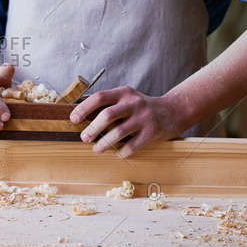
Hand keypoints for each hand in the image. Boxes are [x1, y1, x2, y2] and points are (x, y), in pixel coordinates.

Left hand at [69, 86, 187, 157]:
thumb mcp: (126, 98)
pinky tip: (117, 153)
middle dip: (92, 128)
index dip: (84, 108)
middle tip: (84, 138)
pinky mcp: (152, 132)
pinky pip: (132, 145)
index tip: (74, 119)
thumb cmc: (140, 107)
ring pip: (118, 132)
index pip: (99, 97)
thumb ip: (107, 103)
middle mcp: (133, 103)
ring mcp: (143, 118)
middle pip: (107, 115)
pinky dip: (122, 152)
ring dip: (104, 143)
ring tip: (96, 149)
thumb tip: (78, 113)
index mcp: (123, 93)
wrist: (172, 111)